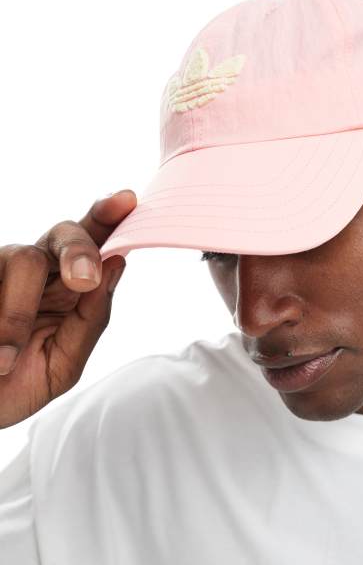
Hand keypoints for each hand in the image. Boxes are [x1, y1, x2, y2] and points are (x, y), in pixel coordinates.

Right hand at [0, 190, 136, 428]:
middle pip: (65, 232)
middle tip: (85, 279)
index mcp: (69, 286)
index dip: (110, 216)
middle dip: (80, 250)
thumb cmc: (17, 385)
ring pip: (24, 258)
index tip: (127, 199)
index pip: (95, 242)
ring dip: (18, 313)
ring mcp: (1, 270)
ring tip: (5, 358)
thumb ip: (91, 319)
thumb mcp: (62, 364)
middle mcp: (38, 270)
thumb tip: (117, 265)